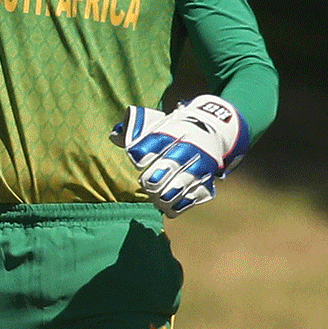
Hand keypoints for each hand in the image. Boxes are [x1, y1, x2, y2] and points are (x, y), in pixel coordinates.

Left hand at [110, 94, 249, 216]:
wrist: (212, 126)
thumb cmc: (172, 128)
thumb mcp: (154, 120)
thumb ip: (133, 128)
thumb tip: (115, 136)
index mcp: (168, 132)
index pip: (150, 146)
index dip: (140, 155)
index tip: (138, 159)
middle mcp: (185, 148)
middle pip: (167, 167)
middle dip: (153, 179)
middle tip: (147, 182)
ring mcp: (199, 164)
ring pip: (180, 184)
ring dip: (164, 196)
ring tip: (156, 198)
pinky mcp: (208, 178)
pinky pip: (195, 197)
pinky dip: (180, 205)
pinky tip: (169, 208)